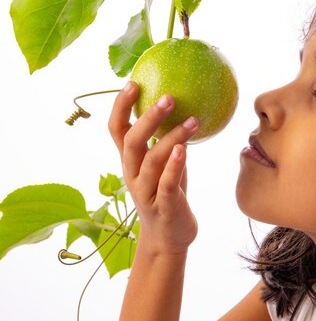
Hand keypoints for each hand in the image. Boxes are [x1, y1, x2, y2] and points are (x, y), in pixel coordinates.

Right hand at [108, 81, 199, 255]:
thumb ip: (166, 139)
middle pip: (131, 142)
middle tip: (168, 97)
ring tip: (193, 121)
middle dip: (147, 118)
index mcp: (130, 160)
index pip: (116, 129)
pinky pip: (166, 184)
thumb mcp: (162, 164)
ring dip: (173, 138)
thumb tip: (183, 104)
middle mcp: (132, 174)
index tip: (132, 82)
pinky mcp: (162, 206)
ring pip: (152, 161)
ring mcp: (145, 191)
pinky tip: (184, 150)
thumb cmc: (166, 193)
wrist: (167, 238)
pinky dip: (174, 166)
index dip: (120, 106)